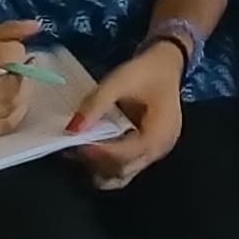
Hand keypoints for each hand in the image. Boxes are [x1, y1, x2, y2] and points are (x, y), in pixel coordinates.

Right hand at [0, 19, 44, 142]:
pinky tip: (13, 100)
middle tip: (19, 68)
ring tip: (13, 82)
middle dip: (22, 74)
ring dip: (21, 91)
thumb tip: (38, 25)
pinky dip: (18, 110)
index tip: (16, 50)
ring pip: (11, 104)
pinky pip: (7, 123)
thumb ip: (6, 31)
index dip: (16, 51)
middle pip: (10, 85)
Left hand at [66, 35, 184, 186]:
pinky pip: (123, 168)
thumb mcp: (121, 79)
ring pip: (122, 175)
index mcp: (161, 131)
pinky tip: (89, 151)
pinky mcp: (145, 153)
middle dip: (96, 162)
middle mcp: (160, 149)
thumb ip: (97, 103)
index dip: (100, 153)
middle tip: (71, 147)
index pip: (128, 153)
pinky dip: (105, 165)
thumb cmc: (148, 71)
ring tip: (78, 150)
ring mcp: (154, 154)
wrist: (166, 64)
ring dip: (98, 168)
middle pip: (123, 169)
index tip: (76, 144)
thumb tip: (72, 128)